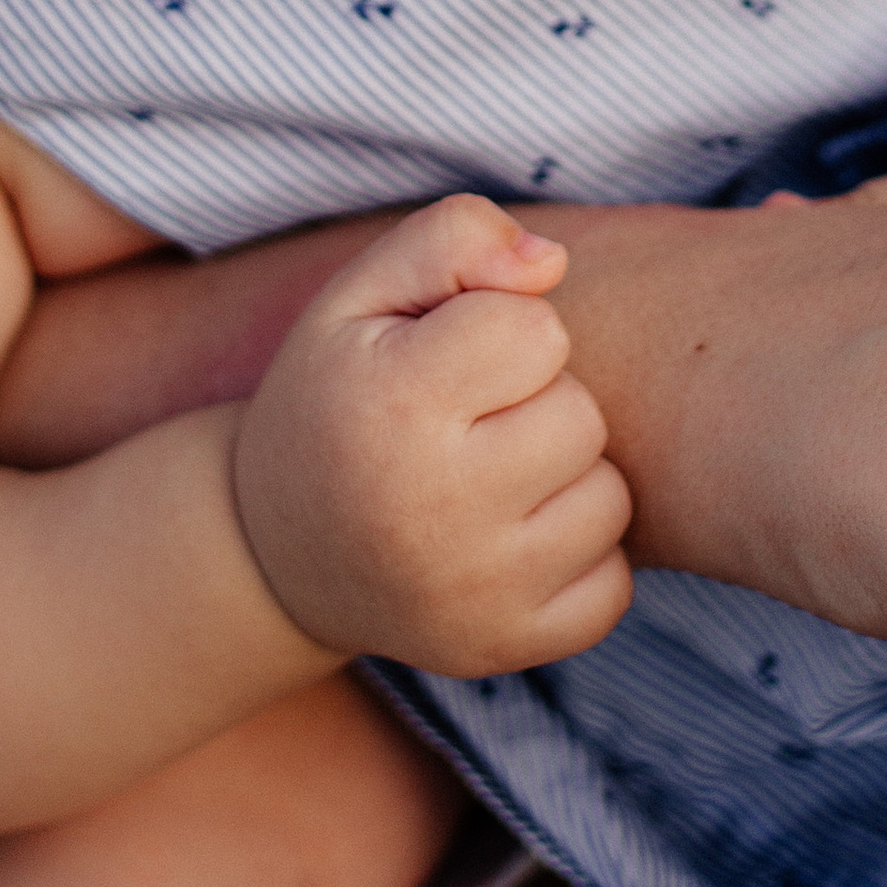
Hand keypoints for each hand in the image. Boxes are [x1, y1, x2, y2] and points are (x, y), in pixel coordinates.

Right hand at [230, 195, 633, 676]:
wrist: (272, 551)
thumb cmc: (337, 397)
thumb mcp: (362, 295)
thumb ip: (454, 239)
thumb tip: (553, 263)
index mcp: (393, 406)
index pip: (536, 331)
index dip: (502, 329)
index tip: (449, 357)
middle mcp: (434, 510)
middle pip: (581, 415)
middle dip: (539, 402)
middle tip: (469, 422)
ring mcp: (474, 593)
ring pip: (608, 499)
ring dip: (564, 478)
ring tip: (490, 476)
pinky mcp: (504, 648)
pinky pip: (613, 585)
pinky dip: (577, 558)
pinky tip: (510, 539)